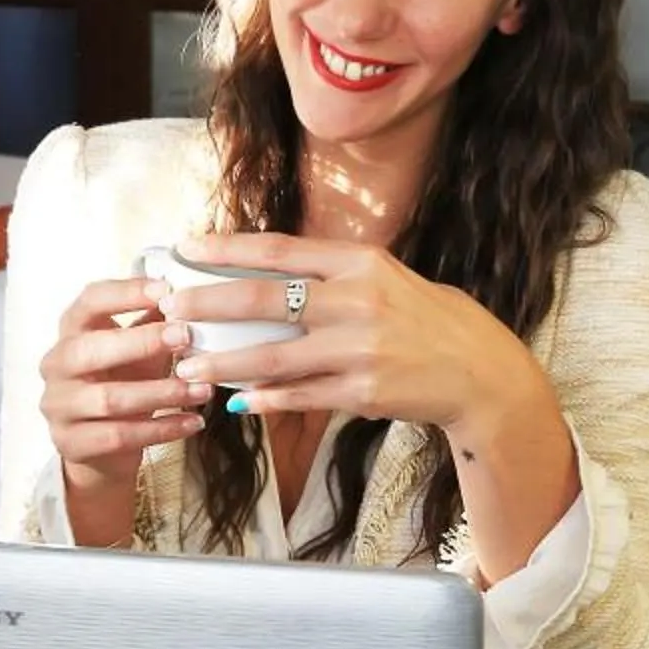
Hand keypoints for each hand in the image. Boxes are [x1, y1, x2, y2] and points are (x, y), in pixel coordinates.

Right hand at [39, 275, 211, 525]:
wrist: (101, 448)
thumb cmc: (123, 385)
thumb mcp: (139, 352)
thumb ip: (156, 325)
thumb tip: (188, 295)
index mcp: (71, 331)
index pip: (89, 301)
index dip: (125, 292)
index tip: (166, 290)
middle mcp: (56, 365)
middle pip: (90, 349)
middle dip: (142, 342)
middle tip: (186, 336)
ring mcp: (58, 407)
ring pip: (110, 399)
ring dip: (162, 393)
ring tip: (202, 390)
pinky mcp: (71, 443)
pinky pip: (120, 436)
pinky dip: (161, 429)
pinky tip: (192, 422)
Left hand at [165, 232, 542, 430]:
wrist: (479, 371)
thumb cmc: (426, 319)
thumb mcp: (385, 278)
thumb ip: (331, 275)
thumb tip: (265, 272)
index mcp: (360, 263)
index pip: (279, 250)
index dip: (226, 249)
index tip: (185, 248)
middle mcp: (357, 301)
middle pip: (264, 300)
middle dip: (208, 304)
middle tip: (169, 309)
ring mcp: (360, 349)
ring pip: (273, 357)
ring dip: (223, 363)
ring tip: (187, 367)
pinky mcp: (364, 392)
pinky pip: (301, 396)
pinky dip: (266, 398)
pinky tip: (239, 400)